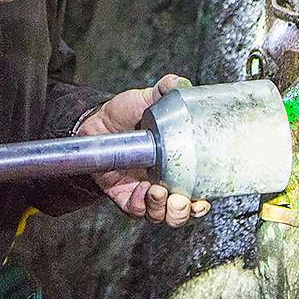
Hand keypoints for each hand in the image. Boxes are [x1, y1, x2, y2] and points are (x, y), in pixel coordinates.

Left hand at [80, 74, 210, 226]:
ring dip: (162, 210)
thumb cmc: (126, 114)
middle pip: (179, 212)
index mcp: (175, 166)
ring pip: (159, 216)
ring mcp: (143, 192)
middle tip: (179, 200)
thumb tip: (178, 82)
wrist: (96, 123)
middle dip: (182, 212)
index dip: (202, 203)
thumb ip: (162, 91)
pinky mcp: (124, 196)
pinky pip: (135, 210)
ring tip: (157, 191)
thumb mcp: (145, 100)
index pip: (196, 193)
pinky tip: (140, 193)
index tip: (202, 200)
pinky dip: (140, 206)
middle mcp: (162, 183)